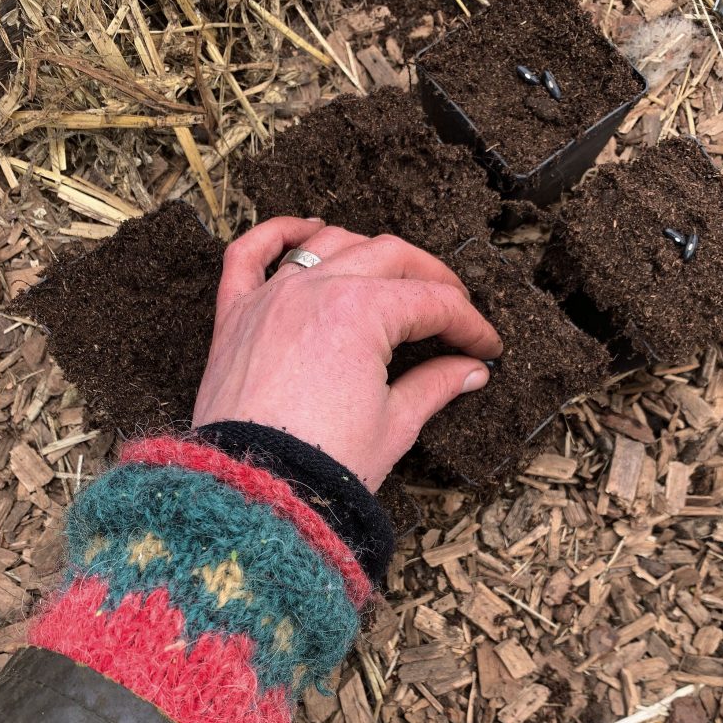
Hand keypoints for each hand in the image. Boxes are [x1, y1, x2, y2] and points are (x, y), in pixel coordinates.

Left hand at [193, 217, 501, 490]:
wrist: (254, 493)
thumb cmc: (323, 465)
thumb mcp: (395, 425)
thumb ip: (435, 385)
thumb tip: (471, 370)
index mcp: (361, 312)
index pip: (432, 303)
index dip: (469, 325)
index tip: (486, 347)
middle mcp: (316, 289)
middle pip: (389, 257)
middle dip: (432, 279)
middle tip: (455, 311)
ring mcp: (271, 297)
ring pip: (330, 244)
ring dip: (370, 251)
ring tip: (396, 273)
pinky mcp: (236, 315)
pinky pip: (250, 254)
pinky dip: (278, 234)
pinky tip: (307, 229)